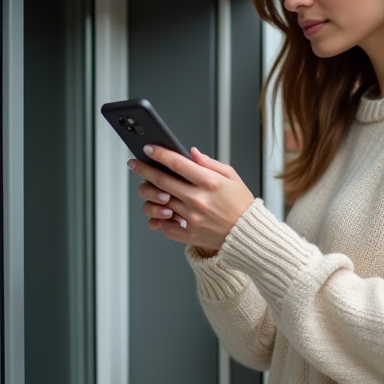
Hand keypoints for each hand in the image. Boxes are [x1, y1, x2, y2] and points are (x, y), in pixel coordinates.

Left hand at [130, 146, 254, 254]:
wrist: (248, 234)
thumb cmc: (241, 204)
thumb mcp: (232, 177)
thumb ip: (210, 164)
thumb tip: (191, 153)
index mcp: (209, 182)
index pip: (177, 163)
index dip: (160, 154)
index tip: (148, 148)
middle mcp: (198, 200)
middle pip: (161, 181)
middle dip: (143, 170)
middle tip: (134, 164)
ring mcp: (192, 218)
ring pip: (158, 204)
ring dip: (149, 194)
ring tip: (150, 190)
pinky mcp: (189, 234)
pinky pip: (164, 226)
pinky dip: (159, 219)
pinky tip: (161, 211)